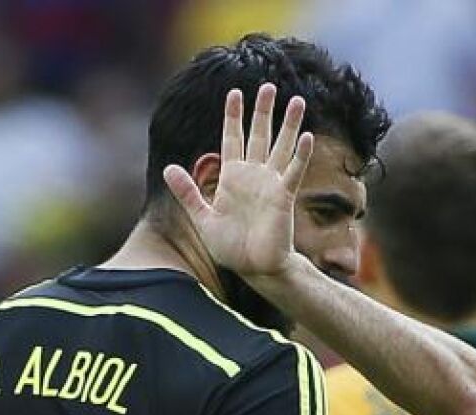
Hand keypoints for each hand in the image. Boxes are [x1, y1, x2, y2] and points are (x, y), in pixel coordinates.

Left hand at [162, 83, 314, 279]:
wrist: (254, 268)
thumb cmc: (230, 247)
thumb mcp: (202, 217)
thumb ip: (188, 192)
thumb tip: (168, 168)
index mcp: (233, 177)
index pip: (233, 138)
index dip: (233, 115)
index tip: (234, 92)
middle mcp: (253, 176)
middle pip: (260, 135)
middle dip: (262, 110)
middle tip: (268, 85)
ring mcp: (270, 184)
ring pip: (281, 146)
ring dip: (289, 124)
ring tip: (297, 100)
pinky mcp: (284, 197)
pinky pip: (293, 171)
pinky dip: (300, 155)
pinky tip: (307, 136)